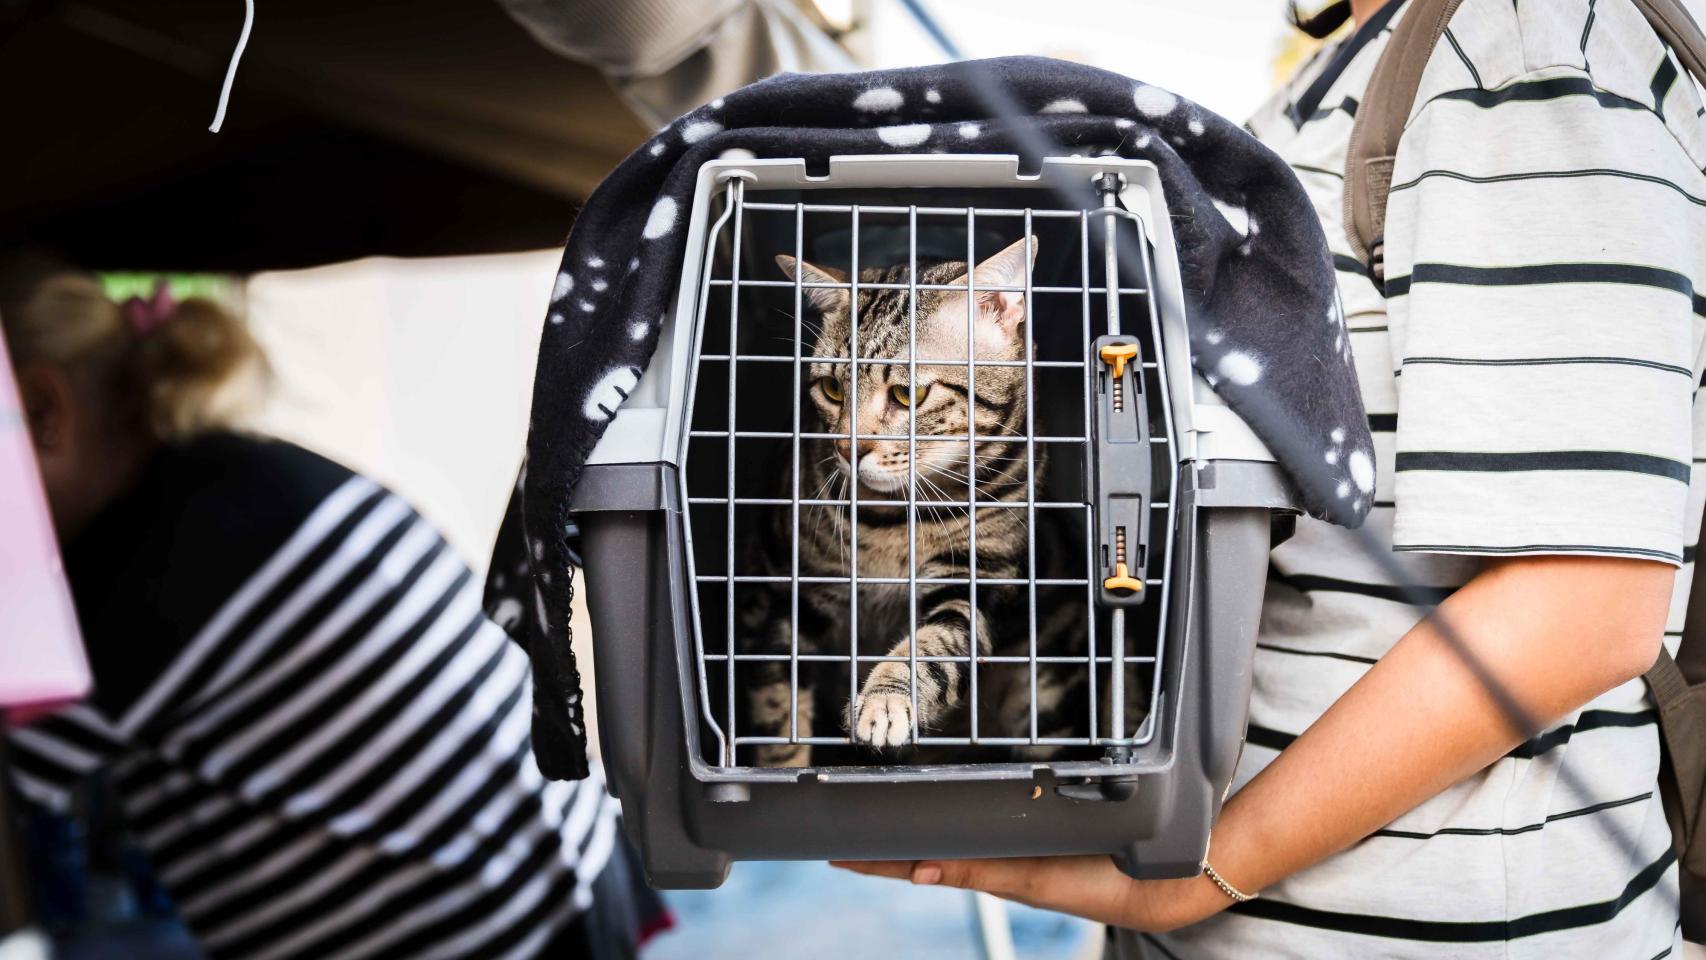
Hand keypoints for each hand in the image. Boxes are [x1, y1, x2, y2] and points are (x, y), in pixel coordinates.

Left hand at [831, 855, 1234, 932]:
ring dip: (921, 830)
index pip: (921, 862)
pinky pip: (991, 829)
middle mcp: (1002, 859)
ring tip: (884, 819)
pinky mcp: (1043, 838)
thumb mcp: (1031, 877)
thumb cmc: (1104, 883)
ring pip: (959, 838)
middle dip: (889, 841)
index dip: (879, 858)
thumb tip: (919, 869)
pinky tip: (951, 814)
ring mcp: (1023, 850)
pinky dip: (962, 821)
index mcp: (992, 870)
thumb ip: (978, 868)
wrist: (1165, 881)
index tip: (833, 851)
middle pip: (932, 848)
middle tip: (842, 827)